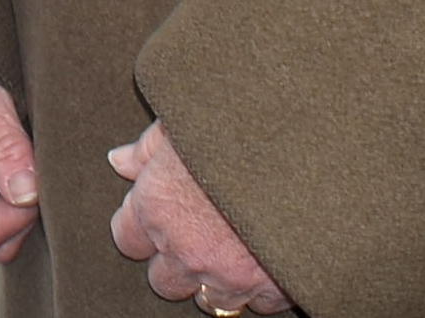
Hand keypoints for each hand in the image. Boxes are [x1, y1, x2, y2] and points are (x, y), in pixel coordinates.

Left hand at [107, 122, 284, 310]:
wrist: (306, 146)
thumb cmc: (239, 128)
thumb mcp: (183, 125)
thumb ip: (146, 150)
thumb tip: (119, 161)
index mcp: (156, 206)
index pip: (127, 240)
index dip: (141, 229)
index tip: (160, 217)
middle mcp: (185, 249)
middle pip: (164, 282)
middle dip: (177, 263)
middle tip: (198, 236)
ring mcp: (228, 273)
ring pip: (210, 301)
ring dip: (217, 280)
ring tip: (233, 250)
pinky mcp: (272, 287)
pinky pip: (257, 306)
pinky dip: (260, 288)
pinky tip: (265, 258)